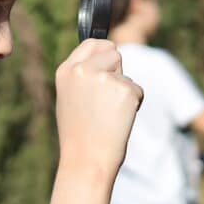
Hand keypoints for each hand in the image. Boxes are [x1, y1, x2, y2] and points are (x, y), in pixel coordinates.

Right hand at [55, 39, 142, 181]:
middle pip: (114, 53)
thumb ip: (84, 75)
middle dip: (117, 71)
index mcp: (66, 70)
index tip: (109, 59)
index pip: (92, 43)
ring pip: (127, 75)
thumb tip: (109, 54)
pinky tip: (118, 120)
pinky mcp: (125, 91)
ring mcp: (104, 79)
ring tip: (107, 115)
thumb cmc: (79, 133)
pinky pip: (137, 90)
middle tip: (105, 100)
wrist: (86, 160)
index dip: (104, 50)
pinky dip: (134, 104)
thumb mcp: (71, 97)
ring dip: (124, 91)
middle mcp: (83, 70)